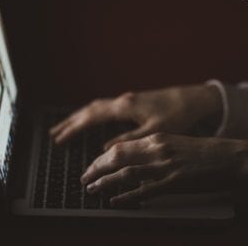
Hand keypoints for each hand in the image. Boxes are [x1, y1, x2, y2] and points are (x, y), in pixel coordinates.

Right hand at [49, 83, 221, 147]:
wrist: (194, 99)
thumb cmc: (178, 115)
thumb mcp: (155, 131)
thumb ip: (130, 140)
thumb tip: (106, 148)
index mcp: (125, 107)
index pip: (92, 117)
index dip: (74, 129)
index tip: (59, 139)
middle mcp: (123, 100)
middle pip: (90, 110)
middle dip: (71, 122)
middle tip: (53, 134)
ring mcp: (128, 99)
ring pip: (97, 107)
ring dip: (80, 116)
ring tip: (66, 127)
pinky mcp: (134, 102)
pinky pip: (106, 107)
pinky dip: (93, 113)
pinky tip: (92, 119)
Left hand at [80, 133, 247, 206]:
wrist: (231, 158)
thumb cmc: (207, 153)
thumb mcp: (177, 145)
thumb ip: (156, 150)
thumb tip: (135, 161)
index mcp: (159, 138)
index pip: (121, 146)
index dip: (101, 158)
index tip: (92, 166)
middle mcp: (158, 149)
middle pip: (117, 157)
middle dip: (96, 168)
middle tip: (84, 178)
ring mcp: (165, 167)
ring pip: (125, 173)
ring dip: (104, 182)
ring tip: (92, 190)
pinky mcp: (173, 183)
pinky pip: (143, 191)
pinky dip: (125, 197)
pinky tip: (115, 201)